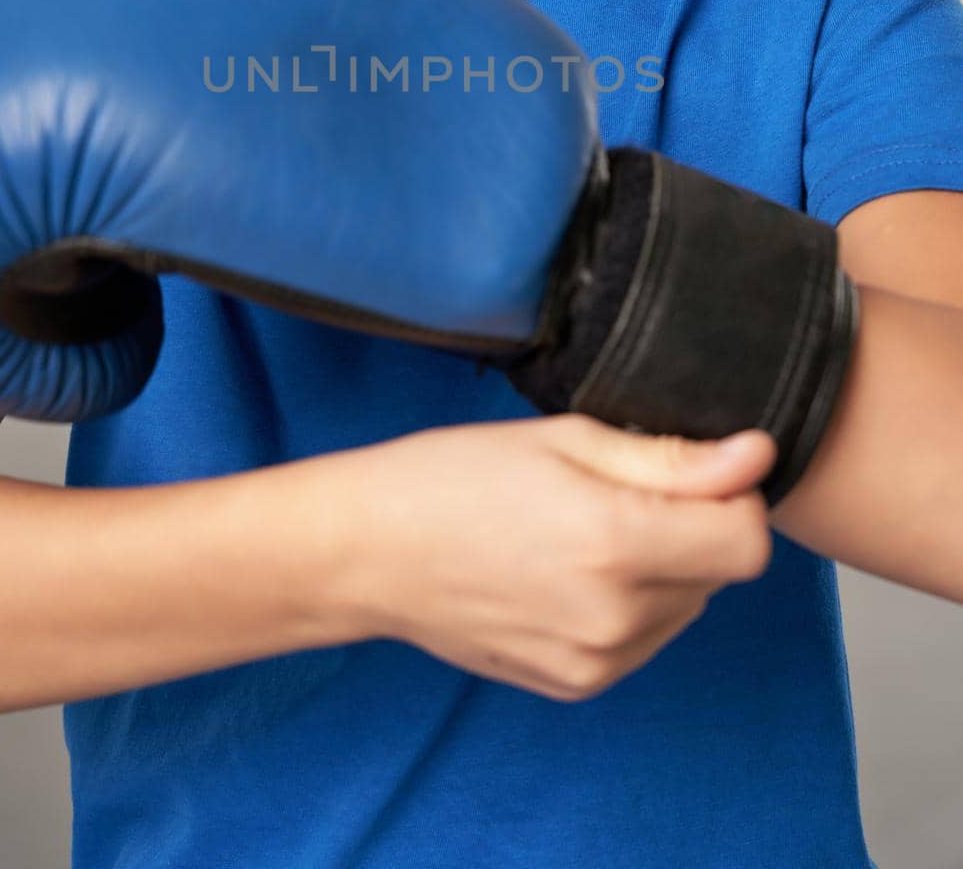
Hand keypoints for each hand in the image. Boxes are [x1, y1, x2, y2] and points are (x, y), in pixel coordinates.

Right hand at [335, 414, 776, 701]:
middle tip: (611, 492)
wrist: (369, 552)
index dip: (730, 496)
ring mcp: (596, 661)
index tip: (689, 470)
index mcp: (614, 543)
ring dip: (661, 567)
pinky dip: (628, 603)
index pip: (747, 541)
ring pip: (685, 606)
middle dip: (689, 527)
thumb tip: (756, 455)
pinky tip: (567, 569)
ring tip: (581, 530)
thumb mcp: (562, 440)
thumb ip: (670, 457)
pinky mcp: (578, 684)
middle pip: (718, 572)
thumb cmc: (452, 478)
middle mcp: (615, 617)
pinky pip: (644, 639)